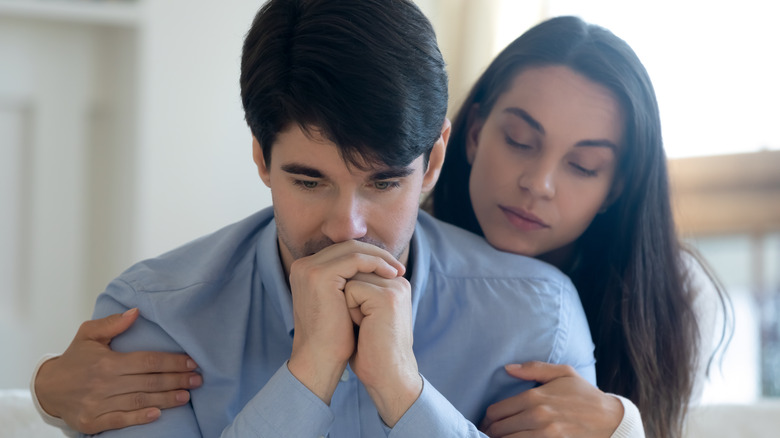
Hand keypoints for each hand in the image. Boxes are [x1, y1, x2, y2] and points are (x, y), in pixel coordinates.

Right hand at [34, 308, 202, 434]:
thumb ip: (112, 323)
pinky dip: (139, 417)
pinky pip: (120, 420)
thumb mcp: (88, 334)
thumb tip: (136, 311)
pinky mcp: (92, 422)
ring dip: (166, 399)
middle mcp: (103, 383)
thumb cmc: (74, 358)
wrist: (47, 389)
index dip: (171, 362)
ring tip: (187, 395)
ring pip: (139, 401)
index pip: (147, 361)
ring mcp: (97, 404)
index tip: (191, 362)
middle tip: (198, 379)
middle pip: (148, 382)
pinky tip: (157, 414)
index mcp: (106, 361)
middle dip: (176, 380)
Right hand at [287, 240, 404, 404]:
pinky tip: (391, 274)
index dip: (369, 256)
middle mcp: (303, 265)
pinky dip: (376, 263)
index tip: (391, 268)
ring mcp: (309, 268)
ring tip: (398, 271)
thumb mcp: (341, 303)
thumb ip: (348, 283)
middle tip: (399, 268)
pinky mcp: (319, 275)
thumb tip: (375, 270)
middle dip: (377, 254)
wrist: (320, 359)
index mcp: (306, 270)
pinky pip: (355, 259)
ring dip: (380, 258)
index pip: (342, 252)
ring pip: (353, 249)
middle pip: (347, 246)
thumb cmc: (334, 337)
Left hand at [346, 272, 420, 426]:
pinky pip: (350, 289)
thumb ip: (358, 291)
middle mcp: (398, 282)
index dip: (349, 297)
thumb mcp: (364, 313)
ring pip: (349, 279)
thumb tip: (334, 276)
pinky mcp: (386, 296)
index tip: (365, 322)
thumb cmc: (371, 350)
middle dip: (348, 298)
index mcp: (395, 284)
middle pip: (352, 271)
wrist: (386, 375)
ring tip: (365, 325)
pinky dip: (349, 310)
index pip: (357, 270)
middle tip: (365, 325)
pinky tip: (364, 326)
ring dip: (348, 304)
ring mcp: (394, 287)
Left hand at [480, 362, 622, 437]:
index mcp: (534, 397)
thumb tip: (508, 368)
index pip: (496, 411)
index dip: (486, 419)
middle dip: (490, 432)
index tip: (486, 422)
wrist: (611, 419)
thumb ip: (533, 369)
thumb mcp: (563, 373)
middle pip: (498, 429)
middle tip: (488, 433)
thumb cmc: (585, 394)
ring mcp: (545, 435)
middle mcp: (537, 416)